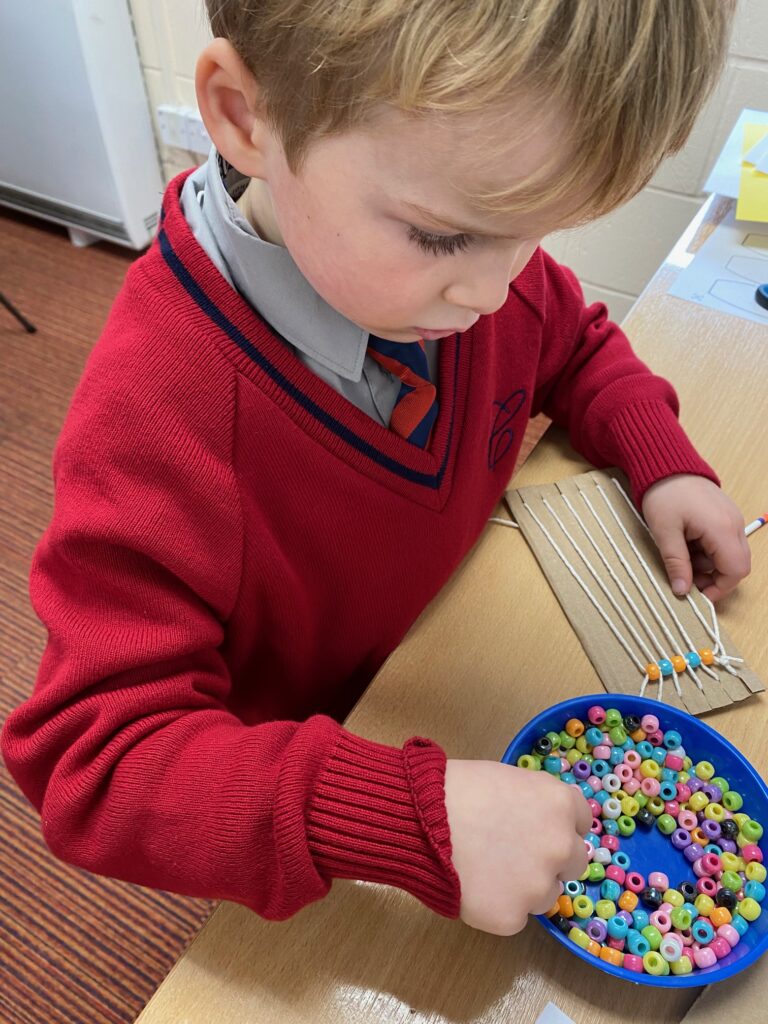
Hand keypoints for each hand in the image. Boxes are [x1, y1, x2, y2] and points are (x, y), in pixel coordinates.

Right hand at [444, 759, 590, 934]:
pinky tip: (472, 887)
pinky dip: (498, 905)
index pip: (581, 822)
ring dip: (525, 886)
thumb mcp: (508, 779)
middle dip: (549, 859)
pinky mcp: (513, 917)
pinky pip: (515, 915)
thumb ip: (535, 803)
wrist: (419, 820)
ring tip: (486, 869)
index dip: (558, 825)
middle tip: (514, 853)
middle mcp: (561, 846)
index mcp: (560, 805)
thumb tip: (538, 821)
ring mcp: (539, 886)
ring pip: (545, 894)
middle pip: (572, 862)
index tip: (538, 827)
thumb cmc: (458, 789)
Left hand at [641, 475, 750, 601]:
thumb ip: (676, 564)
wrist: (666, 465)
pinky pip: (724, 541)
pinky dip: (708, 549)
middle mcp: (734, 524)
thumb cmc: (664, 495)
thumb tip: (681, 591)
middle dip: (714, 577)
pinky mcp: (725, 515)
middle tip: (687, 576)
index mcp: (722, 529)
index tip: (697, 594)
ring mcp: (732, 518)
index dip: (719, 588)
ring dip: (708, 562)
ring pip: (730, 554)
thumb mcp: (665, 533)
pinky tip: (687, 542)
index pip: (736, 570)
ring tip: (682, 553)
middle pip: (737, 564)